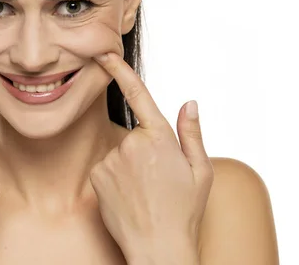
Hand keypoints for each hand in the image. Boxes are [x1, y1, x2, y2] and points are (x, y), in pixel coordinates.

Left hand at [89, 53, 212, 263]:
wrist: (158, 247)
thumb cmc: (184, 212)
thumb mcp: (201, 172)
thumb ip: (191, 133)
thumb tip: (189, 104)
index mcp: (160, 137)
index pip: (138, 94)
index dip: (119, 69)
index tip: (103, 53)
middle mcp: (132, 143)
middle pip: (135, 136)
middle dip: (145, 151)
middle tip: (157, 181)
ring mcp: (112, 159)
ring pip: (119, 153)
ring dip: (129, 167)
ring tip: (144, 192)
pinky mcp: (97, 175)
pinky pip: (106, 168)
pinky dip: (115, 178)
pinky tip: (128, 196)